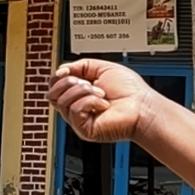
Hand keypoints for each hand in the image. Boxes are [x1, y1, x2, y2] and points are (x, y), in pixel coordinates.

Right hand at [48, 59, 166, 143]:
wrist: (143, 107)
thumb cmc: (130, 91)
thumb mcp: (102, 68)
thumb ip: (80, 65)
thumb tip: (61, 70)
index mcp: (79, 93)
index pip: (54, 86)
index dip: (58, 76)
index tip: (69, 70)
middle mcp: (77, 107)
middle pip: (51, 94)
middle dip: (68, 83)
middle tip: (88, 83)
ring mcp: (79, 119)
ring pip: (61, 101)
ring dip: (83, 91)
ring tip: (101, 93)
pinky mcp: (84, 129)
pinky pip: (74, 111)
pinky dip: (90, 102)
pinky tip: (103, 104)